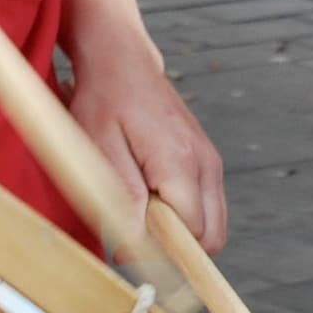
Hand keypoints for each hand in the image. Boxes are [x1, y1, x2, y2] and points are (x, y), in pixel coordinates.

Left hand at [69, 32, 228, 253]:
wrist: (122, 62)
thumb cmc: (104, 102)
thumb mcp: (99, 150)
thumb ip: (121, 200)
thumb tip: (133, 249)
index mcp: (181, 162)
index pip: (192, 234)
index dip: (162, 250)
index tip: (129, 244)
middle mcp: (206, 164)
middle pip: (212, 237)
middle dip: (176, 248)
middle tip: (136, 228)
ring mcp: (211, 161)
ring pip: (213, 225)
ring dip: (180, 232)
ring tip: (141, 209)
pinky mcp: (208, 161)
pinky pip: (207, 207)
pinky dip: (184, 216)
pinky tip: (152, 198)